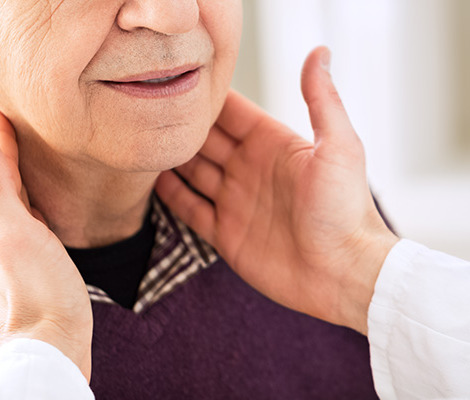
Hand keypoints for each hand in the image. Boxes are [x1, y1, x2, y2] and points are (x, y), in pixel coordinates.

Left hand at [0, 110, 92, 379]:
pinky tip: (37, 205)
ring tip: (14, 153)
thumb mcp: (12, 229)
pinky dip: (30, 201)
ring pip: (13, 201)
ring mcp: (18, 251)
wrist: (53, 342)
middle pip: (0, 182)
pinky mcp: (36, 265)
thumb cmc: (38, 287)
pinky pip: (30, 221)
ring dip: (12, 173)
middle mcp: (0, 234)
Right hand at [156, 47, 397, 333]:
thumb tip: (318, 51)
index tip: (178, 80)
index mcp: (273, 145)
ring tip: (143, 141)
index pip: (232, 113)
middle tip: (148, 110)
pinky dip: (172, 197)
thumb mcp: (339, 148)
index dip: (207, 98)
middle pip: (206, 141)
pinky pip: (191, 210)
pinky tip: (152, 182)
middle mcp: (250, 169)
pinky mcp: (226, 234)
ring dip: (171, 159)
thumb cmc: (346, 210)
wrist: (343, 274)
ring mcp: (236, 202)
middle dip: (181, 127)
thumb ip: (323, 100)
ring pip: (193, 173)